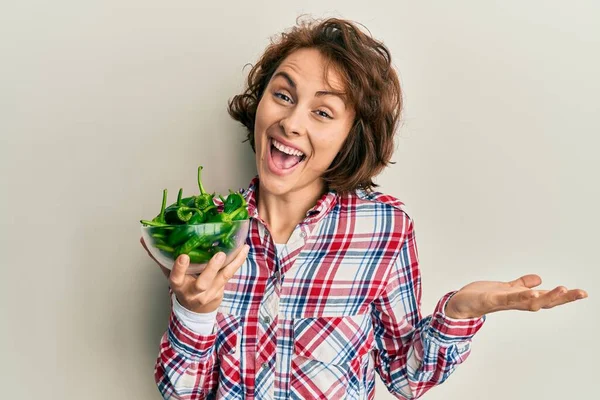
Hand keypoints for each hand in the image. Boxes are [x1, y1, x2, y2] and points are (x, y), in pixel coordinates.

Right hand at [140, 237, 249, 312]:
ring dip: (232, 263)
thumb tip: (144, 238)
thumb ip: (159, 256)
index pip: (176, 277)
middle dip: (211, 268)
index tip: (183, 256)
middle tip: (219, 254)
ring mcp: (210, 292)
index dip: (179, 268)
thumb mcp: (169, 273)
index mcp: (179, 285)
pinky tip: (244, 248)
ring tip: (239, 248)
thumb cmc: (182, 285)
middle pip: (203, 281)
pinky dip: (238, 261)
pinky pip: (231, 274)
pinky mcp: (221, 289)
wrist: (196, 311)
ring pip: (222, 277)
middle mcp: (194, 291)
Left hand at [444, 274, 587, 318]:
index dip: (564, 297)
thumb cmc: (481, 298)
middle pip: (543, 302)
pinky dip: (520, 295)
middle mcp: (515, 303)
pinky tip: (532, 292)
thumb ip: (521, 284)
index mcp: (520, 299)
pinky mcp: (491, 300)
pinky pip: (508, 298)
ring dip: (545, 296)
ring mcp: (504, 302)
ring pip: (529, 301)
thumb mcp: (505, 289)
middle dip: (562, 298)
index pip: (546, 298)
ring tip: (561, 289)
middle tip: (580, 292)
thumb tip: (539, 279)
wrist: (459, 305)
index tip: (582, 292)